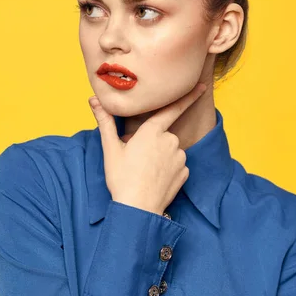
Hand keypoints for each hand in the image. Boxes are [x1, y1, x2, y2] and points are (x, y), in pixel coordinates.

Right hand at [88, 83, 206, 214]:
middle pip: (164, 134)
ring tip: (144, 170)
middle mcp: (170, 141)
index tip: (202, 86)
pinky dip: (168, 168)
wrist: (137, 209)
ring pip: (171, 150)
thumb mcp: (111, 148)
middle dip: (153, 141)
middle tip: (136, 158)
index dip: (189, 96)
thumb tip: (93, 100)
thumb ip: (105, 121)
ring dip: (161, 155)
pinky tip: (155, 178)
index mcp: (152, 131)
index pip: (173, 108)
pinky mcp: (185, 172)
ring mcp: (180, 157)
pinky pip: (177, 165)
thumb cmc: (121, 178)